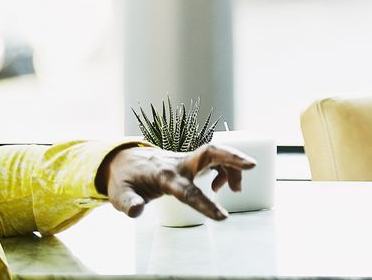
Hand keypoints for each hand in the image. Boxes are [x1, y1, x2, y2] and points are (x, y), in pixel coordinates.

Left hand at [99, 143, 256, 220]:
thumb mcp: (119, 194)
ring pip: (217, 155)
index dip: (205, 204)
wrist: (124, 161)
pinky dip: (225, 171)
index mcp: (163, 175)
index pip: (188, 190)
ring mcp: (187, 159)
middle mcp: (179, 163)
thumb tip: (135, 211)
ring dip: (232, 169)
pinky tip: (219, 187)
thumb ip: (128, 202)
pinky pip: (216, 160)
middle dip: (232, 157)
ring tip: (235, 190)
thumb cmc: (124, 180)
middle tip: (252, 165)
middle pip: (210, 152)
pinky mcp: (192, 160)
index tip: (223, 217)